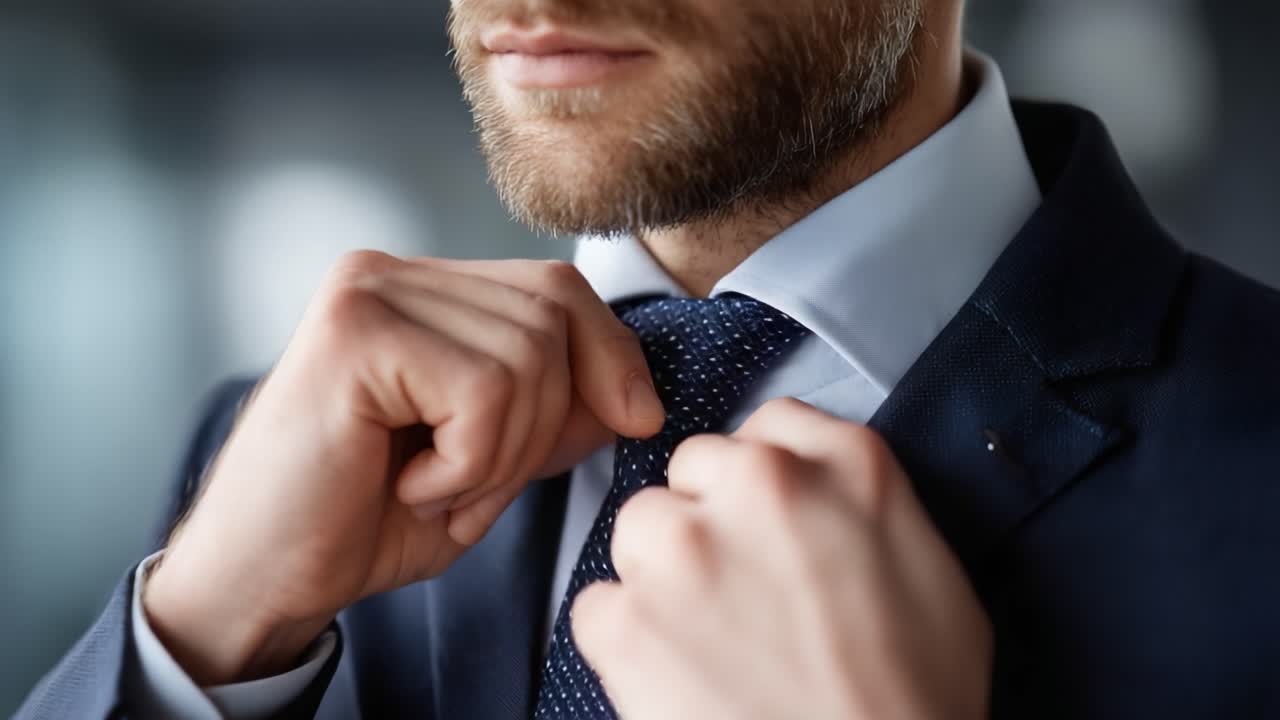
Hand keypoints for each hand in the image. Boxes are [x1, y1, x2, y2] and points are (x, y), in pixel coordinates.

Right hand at [144, 251, 664, 683]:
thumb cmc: (370, 521)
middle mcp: (393, 273)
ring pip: (528, 355)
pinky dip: (469, 463)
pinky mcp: (354, 331)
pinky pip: (484, 390)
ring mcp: (368, 292)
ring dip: (502, 455)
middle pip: (553, 314)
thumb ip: (556, 413)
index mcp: (424, 292)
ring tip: (435, 487)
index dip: (612, 354)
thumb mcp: (493, 463)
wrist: (266, 579)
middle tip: (472, 484)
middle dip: (546, 423)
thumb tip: (635, 394)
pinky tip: (410, 485)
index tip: (637, 420)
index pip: (556, 288)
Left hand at [573, 398, 990, 719]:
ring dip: (661, 572)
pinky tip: (678, 674)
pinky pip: (598, 605)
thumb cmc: (916, 698)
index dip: (759, 480)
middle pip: (691, 470)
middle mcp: (757, 485)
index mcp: (845, 463)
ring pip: (639, 528)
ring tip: (709, 637)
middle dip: (706, 520)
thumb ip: (862, 496)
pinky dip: (625, 639)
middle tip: (740, 590)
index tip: (764, 522)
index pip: (766, 427)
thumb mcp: (932, 567)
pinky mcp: (628, 621)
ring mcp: (683, 550)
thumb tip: (812, 482)